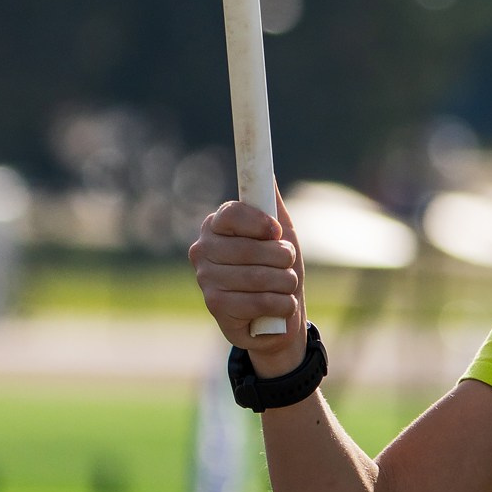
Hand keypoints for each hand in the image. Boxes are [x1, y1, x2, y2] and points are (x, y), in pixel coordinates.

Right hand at [190, 192, 307, 372]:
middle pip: (250, 248)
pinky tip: (280, 306)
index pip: (232, 213)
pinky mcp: (214, 305)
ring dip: (285, 283)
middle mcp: (203, 249)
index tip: (277, 232)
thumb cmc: (277, 269)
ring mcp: (205, 278)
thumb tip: (267, 173)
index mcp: (216, 225)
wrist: (277, 318)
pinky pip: (257, 301)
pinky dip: (280, 304)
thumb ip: (270, 203)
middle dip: (282, 259)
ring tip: (286, 286)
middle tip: (288, 265)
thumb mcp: (280, 233)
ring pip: (258, 276)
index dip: (260, 223)